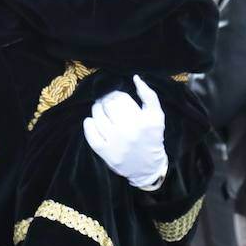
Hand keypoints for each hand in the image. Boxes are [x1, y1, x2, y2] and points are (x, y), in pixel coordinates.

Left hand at [83, 75, 168, 189]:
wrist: (148, 167)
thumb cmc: (152, 137)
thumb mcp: (157, 115)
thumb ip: (149, 95)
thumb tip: (135, 78)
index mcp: (143, 120)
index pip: (121, 98)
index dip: (116, 94)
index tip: (116, 96)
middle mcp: (130, 132)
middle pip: (109, 106)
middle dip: (105, 100)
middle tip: (106, 102)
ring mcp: (117, 144)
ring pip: (98, 118)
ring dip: (96, 110)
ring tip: (99, 109)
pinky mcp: (107, 154)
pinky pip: (92, 136)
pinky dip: (89, 126)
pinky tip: (90, 121)